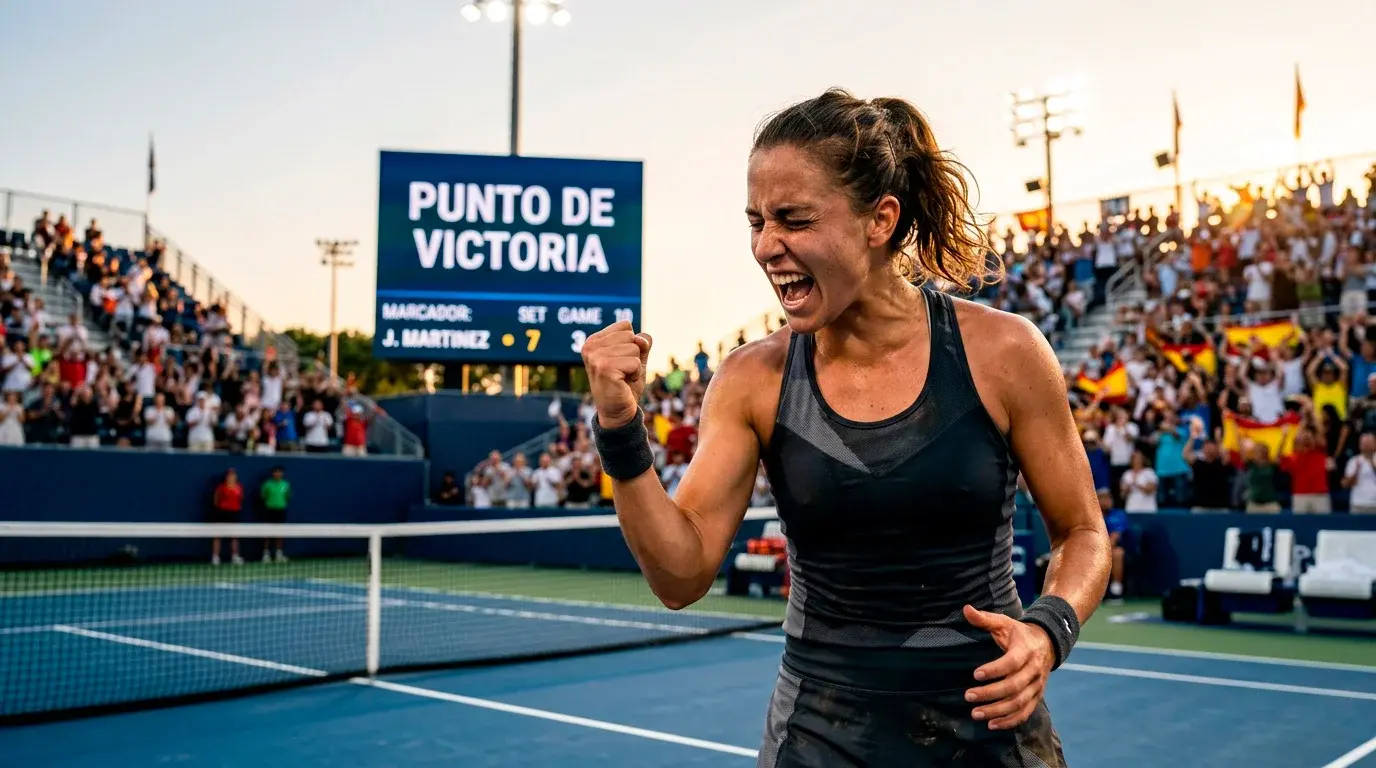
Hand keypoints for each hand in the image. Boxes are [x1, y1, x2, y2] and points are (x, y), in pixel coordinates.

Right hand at [582, 321, 651, 428]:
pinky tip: (624, 383)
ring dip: (635, 365)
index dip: (631, 343)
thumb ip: (641, 342)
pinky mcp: (605, 369)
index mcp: (593, 341)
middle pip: (630, 336)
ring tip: (622, 378)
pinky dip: (636, 374)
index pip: (625, 325)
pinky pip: (636, 362)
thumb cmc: (625, 384)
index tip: (621, 360)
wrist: (618, 412)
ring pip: (634, 348)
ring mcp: (596, 358)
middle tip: (622, 371)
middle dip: (634, 355)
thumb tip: (642, 339)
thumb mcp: (636, 358)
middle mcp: (590, 347)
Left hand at [962, 604, 1054, 730]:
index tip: (975, 674)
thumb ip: (985, 619)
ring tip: (976, 713)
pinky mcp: (1036, 697)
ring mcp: (1037, 686)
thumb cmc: (1019, 634)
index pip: (1011, 663)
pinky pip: (1025, 712)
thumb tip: (966, 609)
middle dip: (991, 693)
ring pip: (1019, 702)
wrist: (1046, 644)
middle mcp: (1034, 670)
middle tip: (968, 696)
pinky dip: (1010, 721)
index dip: (994, 670)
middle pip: (1014, 686)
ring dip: (998, 711)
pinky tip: (992, 724)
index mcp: (1026, 650)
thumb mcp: (1004, 623)